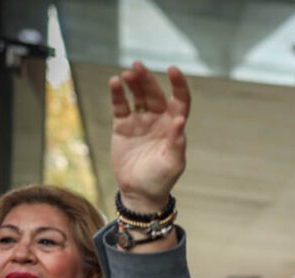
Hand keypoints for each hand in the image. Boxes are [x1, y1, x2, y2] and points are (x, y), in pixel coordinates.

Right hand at [109, 61, 190, 211]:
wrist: (139, 192)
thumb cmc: (161, 179)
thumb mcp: (172, 163)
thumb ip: (177, 142)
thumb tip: (180, 120)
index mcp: (174, 126)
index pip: (180, 100)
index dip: (178, 85)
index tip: (173, 70)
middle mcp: (158, 119)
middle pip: (154, 93)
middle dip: (147, 79)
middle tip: (137, 67)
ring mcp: (140, 121)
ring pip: (137, 95)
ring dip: (133, 82)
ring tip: (127, 74)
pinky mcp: (122, 125)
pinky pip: (120, 105)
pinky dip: (118, 94)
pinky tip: (115, 82)